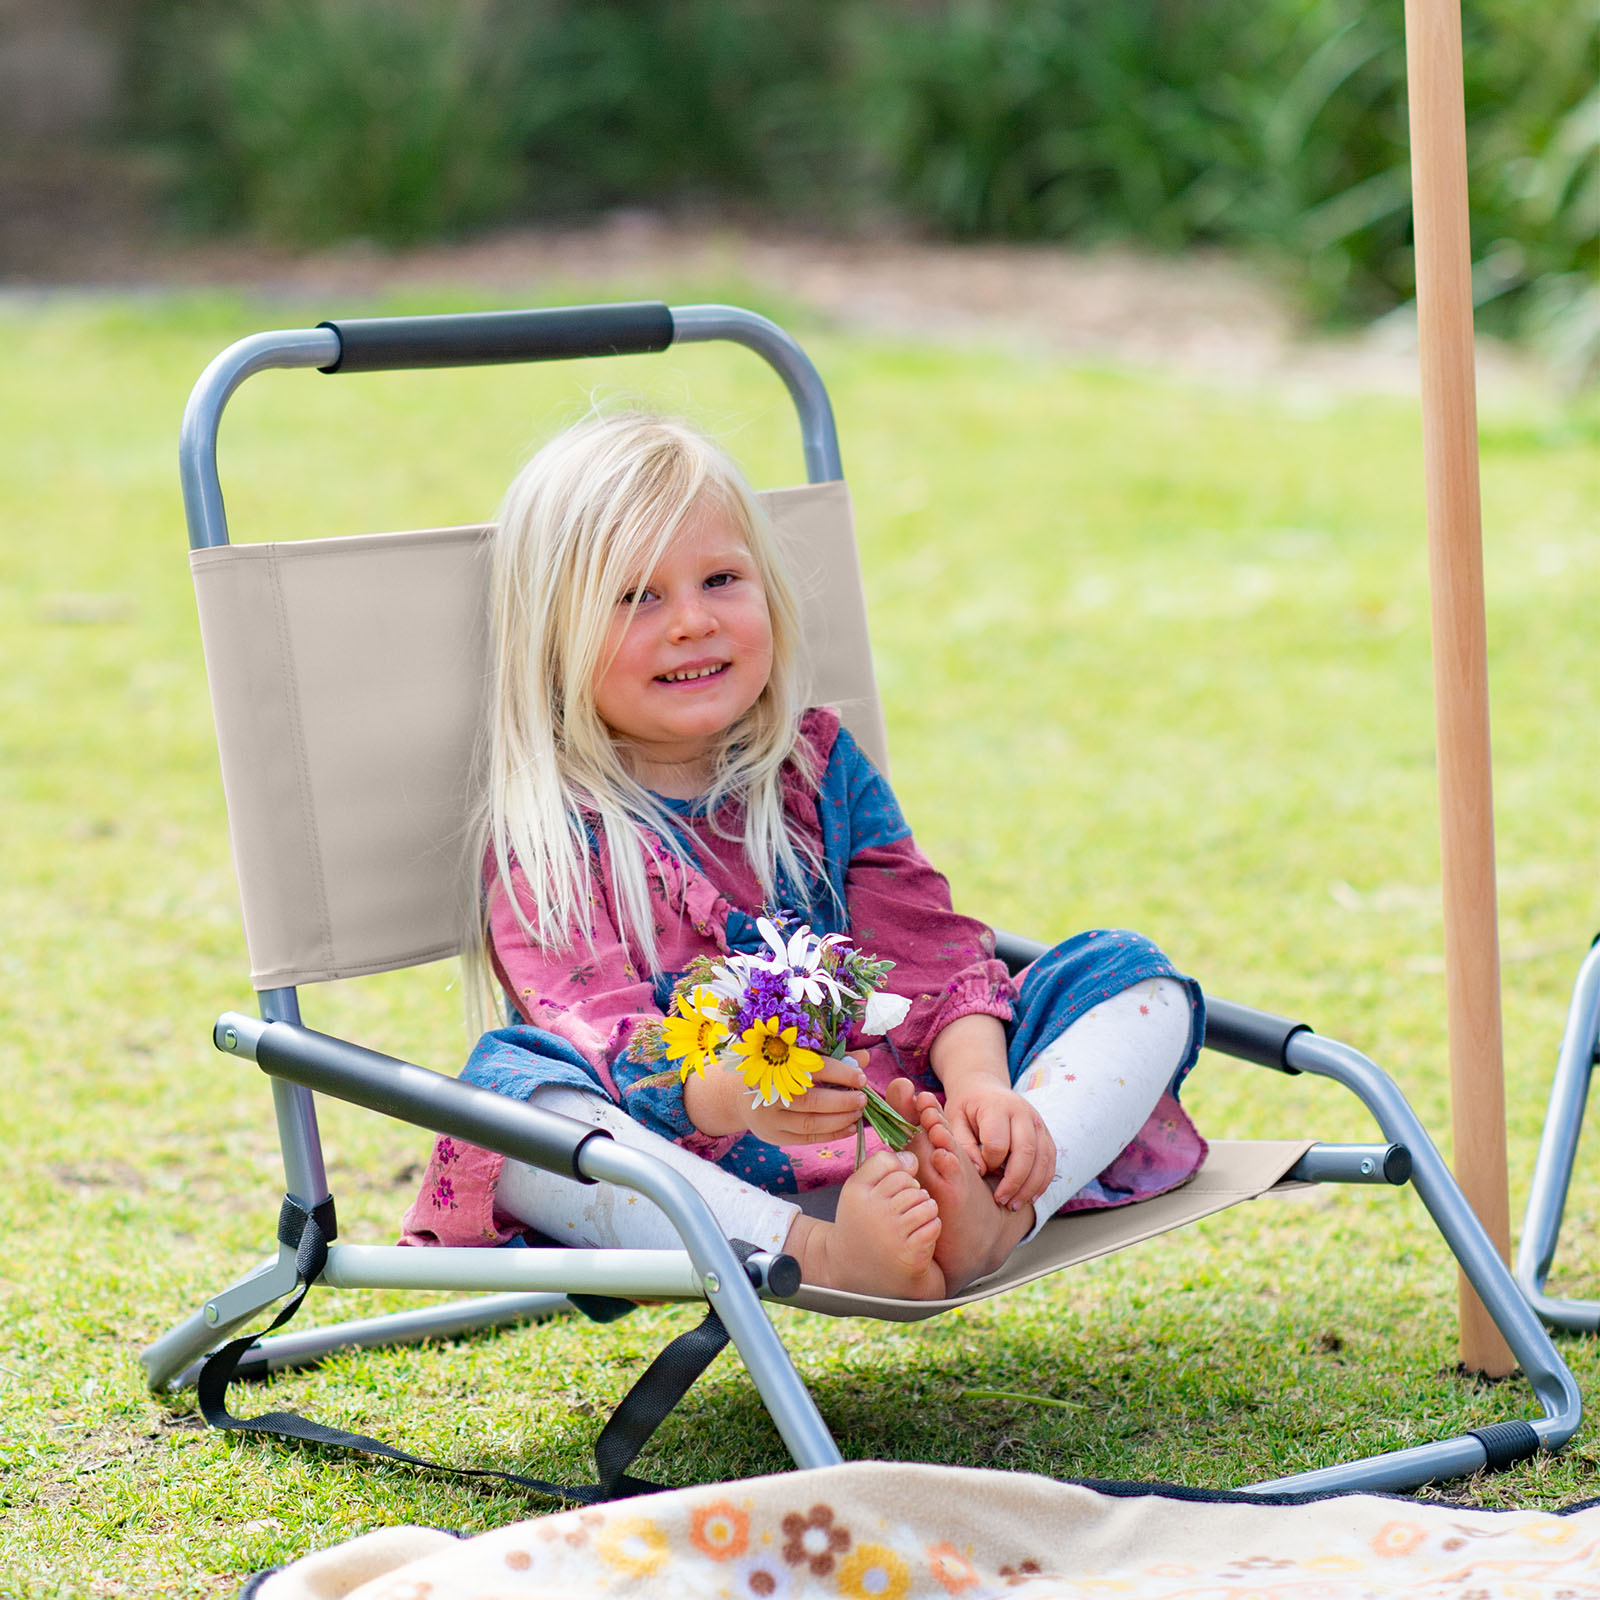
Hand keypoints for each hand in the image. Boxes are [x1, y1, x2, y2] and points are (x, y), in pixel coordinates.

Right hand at [742, 1051, 870, 1146]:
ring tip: (858, 1114)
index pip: (812, 1069)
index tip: (861, 1078)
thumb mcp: (798, 1058)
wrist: (737, 1094)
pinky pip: (806, 1139)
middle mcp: (769, 1091)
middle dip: (841, 1101)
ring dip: (839, 1120)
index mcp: (775, 1064)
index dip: (840, 1073)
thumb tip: (864, 1059)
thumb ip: (832, 1058)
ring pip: (809, 1123)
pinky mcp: (772, 1135)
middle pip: (810, 1100)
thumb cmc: (776, 1070)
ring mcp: (768, 1117)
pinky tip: (849, 1128)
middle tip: (862, 1099)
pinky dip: (831, 1135)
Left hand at [942, 1080, 1055, 1210]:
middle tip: (1002, 1201)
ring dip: (1031, 1186)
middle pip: (1026, 1152)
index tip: (981, 1173)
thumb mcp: (954, 1120)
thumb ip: (964, 1145)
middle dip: (1015, 1182)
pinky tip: (1030, 1196)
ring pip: (1043, 1158)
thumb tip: (980, 1171)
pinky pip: (1051, 1159)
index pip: (998, 1143)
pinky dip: (1043, 1181)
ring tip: (1015, 1205)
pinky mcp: (1045, 1132)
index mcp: (996, 1106)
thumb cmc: (966, 1107)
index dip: (989, 1163)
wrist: (984, 1087)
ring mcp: (1037, 1121)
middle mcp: (1022, 1111)